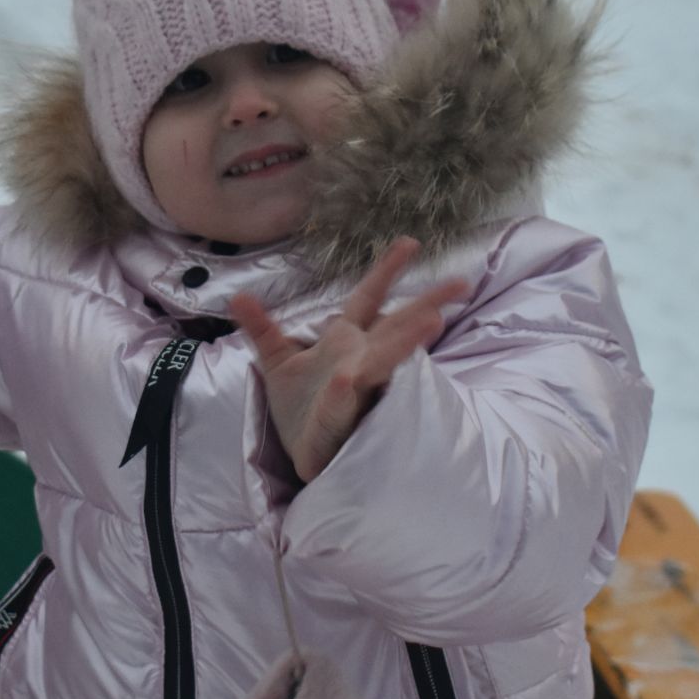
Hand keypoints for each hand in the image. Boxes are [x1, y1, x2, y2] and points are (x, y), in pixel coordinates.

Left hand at [229, 237, 468, 482]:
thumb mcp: (275, 362)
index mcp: (345, 342)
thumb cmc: (299, 409)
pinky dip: (343, 392)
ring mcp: (354, 391)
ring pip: (382, 363)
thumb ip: (261, 328)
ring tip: (432, 322)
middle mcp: (359, 361)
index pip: (369, 299)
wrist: (302, 455)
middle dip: (424, 305)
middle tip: (460, 284)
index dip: (387, 271)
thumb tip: (237, 295)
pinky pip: (341, 405)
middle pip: (395, 326)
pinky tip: (346, 379)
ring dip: (402, 344)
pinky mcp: (338, 422)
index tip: (409, 243)